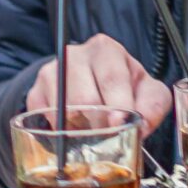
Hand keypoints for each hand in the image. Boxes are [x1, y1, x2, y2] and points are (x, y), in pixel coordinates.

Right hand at [26, 33, 174, 137]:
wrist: (96, 84)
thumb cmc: (125, 88)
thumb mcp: (148, 92)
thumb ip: (153, 106)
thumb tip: (140, 126)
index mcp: (106, 50)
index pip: (111, 78)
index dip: (117, 105)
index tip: (120, 125)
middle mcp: (75, 55)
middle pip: (83, 97)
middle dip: (99, 125)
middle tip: (108, 137)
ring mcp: (51, 73)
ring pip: (62, 111)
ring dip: (79, 131)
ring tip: (93, 135)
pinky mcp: (35, 92)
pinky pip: (43, 119)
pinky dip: (59, 132)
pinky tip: (73, 129)